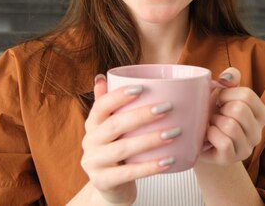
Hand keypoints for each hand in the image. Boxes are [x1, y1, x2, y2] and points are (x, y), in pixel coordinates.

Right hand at [80, 75, 178, 204]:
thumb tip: (103, 76)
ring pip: (123, 149)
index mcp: (93, 124)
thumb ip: (109, 105)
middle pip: (114, 125)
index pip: (101, 105)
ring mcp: (94, 163)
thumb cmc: (117, 152)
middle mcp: (90, 142)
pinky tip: (169, 160)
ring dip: (151, 139)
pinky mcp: (103, 182)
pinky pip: (128, 173)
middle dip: (142, 115)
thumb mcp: (111, 129)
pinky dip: (150, 167)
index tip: (142, 88)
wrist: (109, 189)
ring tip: (174, 133)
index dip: (119, 95)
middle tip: (168, 107)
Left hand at [197, 67, 264, 165]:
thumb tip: (226, 78)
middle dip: (221, 109)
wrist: (199, 140)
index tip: (219, 99)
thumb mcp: (223, 92)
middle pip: (240, 110)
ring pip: (231, 126)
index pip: (247, 96)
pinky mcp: (232, 159)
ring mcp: (246, 148)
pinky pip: (223, 142)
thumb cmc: (213, 113)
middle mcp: (258, 132)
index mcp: (260, 113)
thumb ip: (230, 78)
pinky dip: (211, 135)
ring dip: (214, 122)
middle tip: (216, 114)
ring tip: (212, 125)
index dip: (227, 94)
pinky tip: (208, 135)